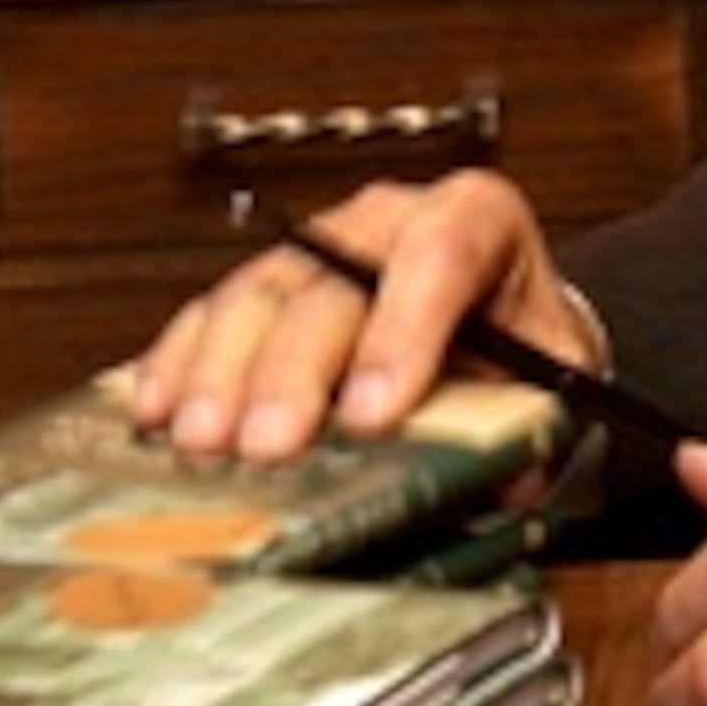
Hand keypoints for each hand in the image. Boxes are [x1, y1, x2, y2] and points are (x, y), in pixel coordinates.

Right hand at [127, 170, 593, 461]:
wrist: (503, 330)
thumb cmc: (522, 351)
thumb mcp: (547, 383)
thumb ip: (516, 423)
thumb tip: (484, 486)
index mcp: (477, 220)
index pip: (440, 253)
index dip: (402, 332)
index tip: (373, 414)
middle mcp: (389, 220)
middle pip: (330, 279)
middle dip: (295, 369)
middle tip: (270, 446)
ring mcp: (319, 245)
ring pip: (259, 291)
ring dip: (223, 374)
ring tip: (203, 441)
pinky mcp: (266, 284)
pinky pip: (211, 311)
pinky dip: (182, 362)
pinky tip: (159, 409)